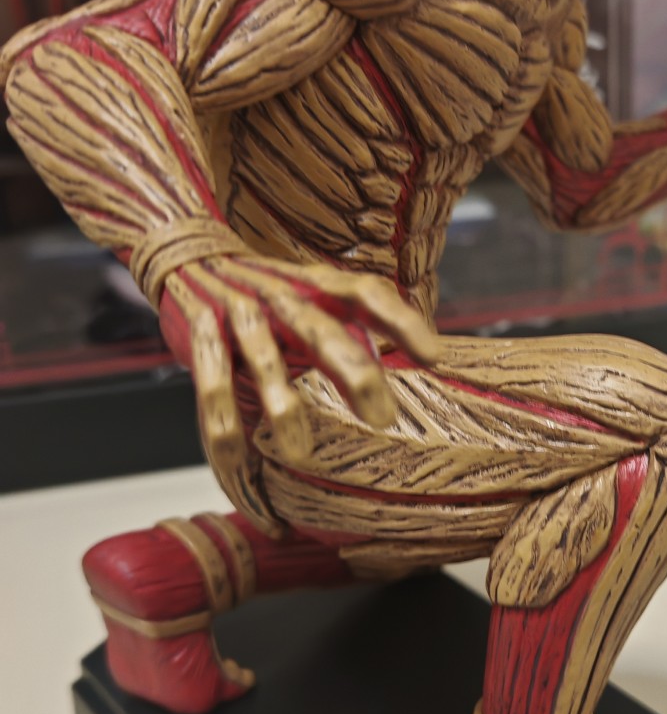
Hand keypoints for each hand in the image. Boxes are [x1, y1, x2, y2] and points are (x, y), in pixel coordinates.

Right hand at [158, 255, 438, 475]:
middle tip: (383, 420)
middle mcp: (280, 294)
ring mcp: (237, 312)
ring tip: (303, 455)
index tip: (433, 357)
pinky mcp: (199, 333)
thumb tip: (428, 355)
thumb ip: (361, 323)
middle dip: (352, 372)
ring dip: (282, 405)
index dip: (399, 320)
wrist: (186, 253)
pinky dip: (222, 424)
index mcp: (314, 284)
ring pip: (262, 360)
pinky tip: (239, 460)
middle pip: (320, 329)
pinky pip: (211, 383)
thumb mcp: (316, 294)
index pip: (364, 292)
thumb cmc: (269, 291)